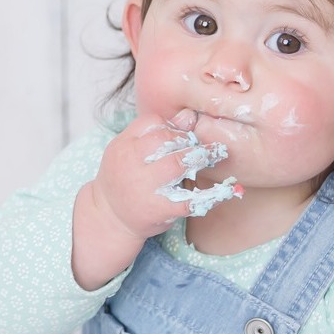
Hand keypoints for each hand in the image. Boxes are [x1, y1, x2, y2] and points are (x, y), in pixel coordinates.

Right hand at [71, 109, 235, 289]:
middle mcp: (130, 165)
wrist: (109, 217)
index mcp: (123, 146)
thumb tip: (189, 115)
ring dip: (200, 157)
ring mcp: (144, 188)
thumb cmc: (122, 178)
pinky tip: (224, 191)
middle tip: (205, 144)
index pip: (152, 124)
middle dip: (189, 140)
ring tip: (214, 156)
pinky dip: (210, 195)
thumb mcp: (129, 151)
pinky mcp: (158, 210)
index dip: (172, 127)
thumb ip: (155, 132)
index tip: (184, 135)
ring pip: (177, 165)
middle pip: (166, 141)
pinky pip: (189, 200)